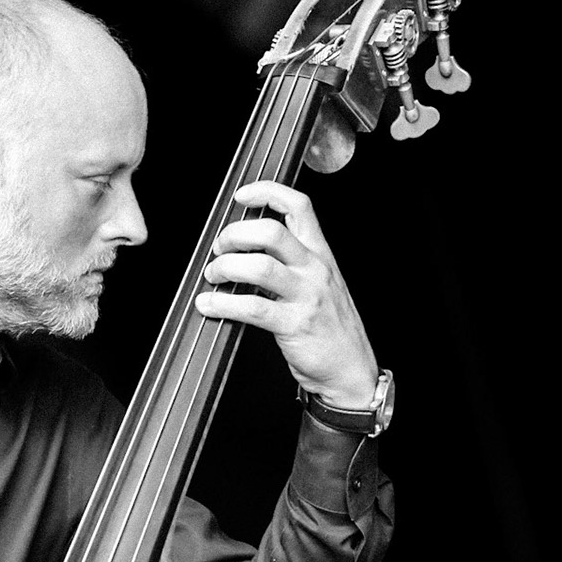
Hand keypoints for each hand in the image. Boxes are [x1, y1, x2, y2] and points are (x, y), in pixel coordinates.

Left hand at [193, 181, 378, 406]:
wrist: (351, 370)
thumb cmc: (331, 328)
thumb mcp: (320, 284)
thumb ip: (291, 263)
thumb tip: (246, 250)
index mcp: (321, 254)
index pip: (299, 206)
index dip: (267, 192)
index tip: (242, 196)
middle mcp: (315, 269)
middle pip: (271, 232)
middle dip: (235, 235)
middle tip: (220, 249)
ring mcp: (306, 296)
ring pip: (259, 266)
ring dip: (226, 268)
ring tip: (214, 277)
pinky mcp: (295, 324)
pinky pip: (252, 308)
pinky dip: (223, 304)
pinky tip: (210, 305)